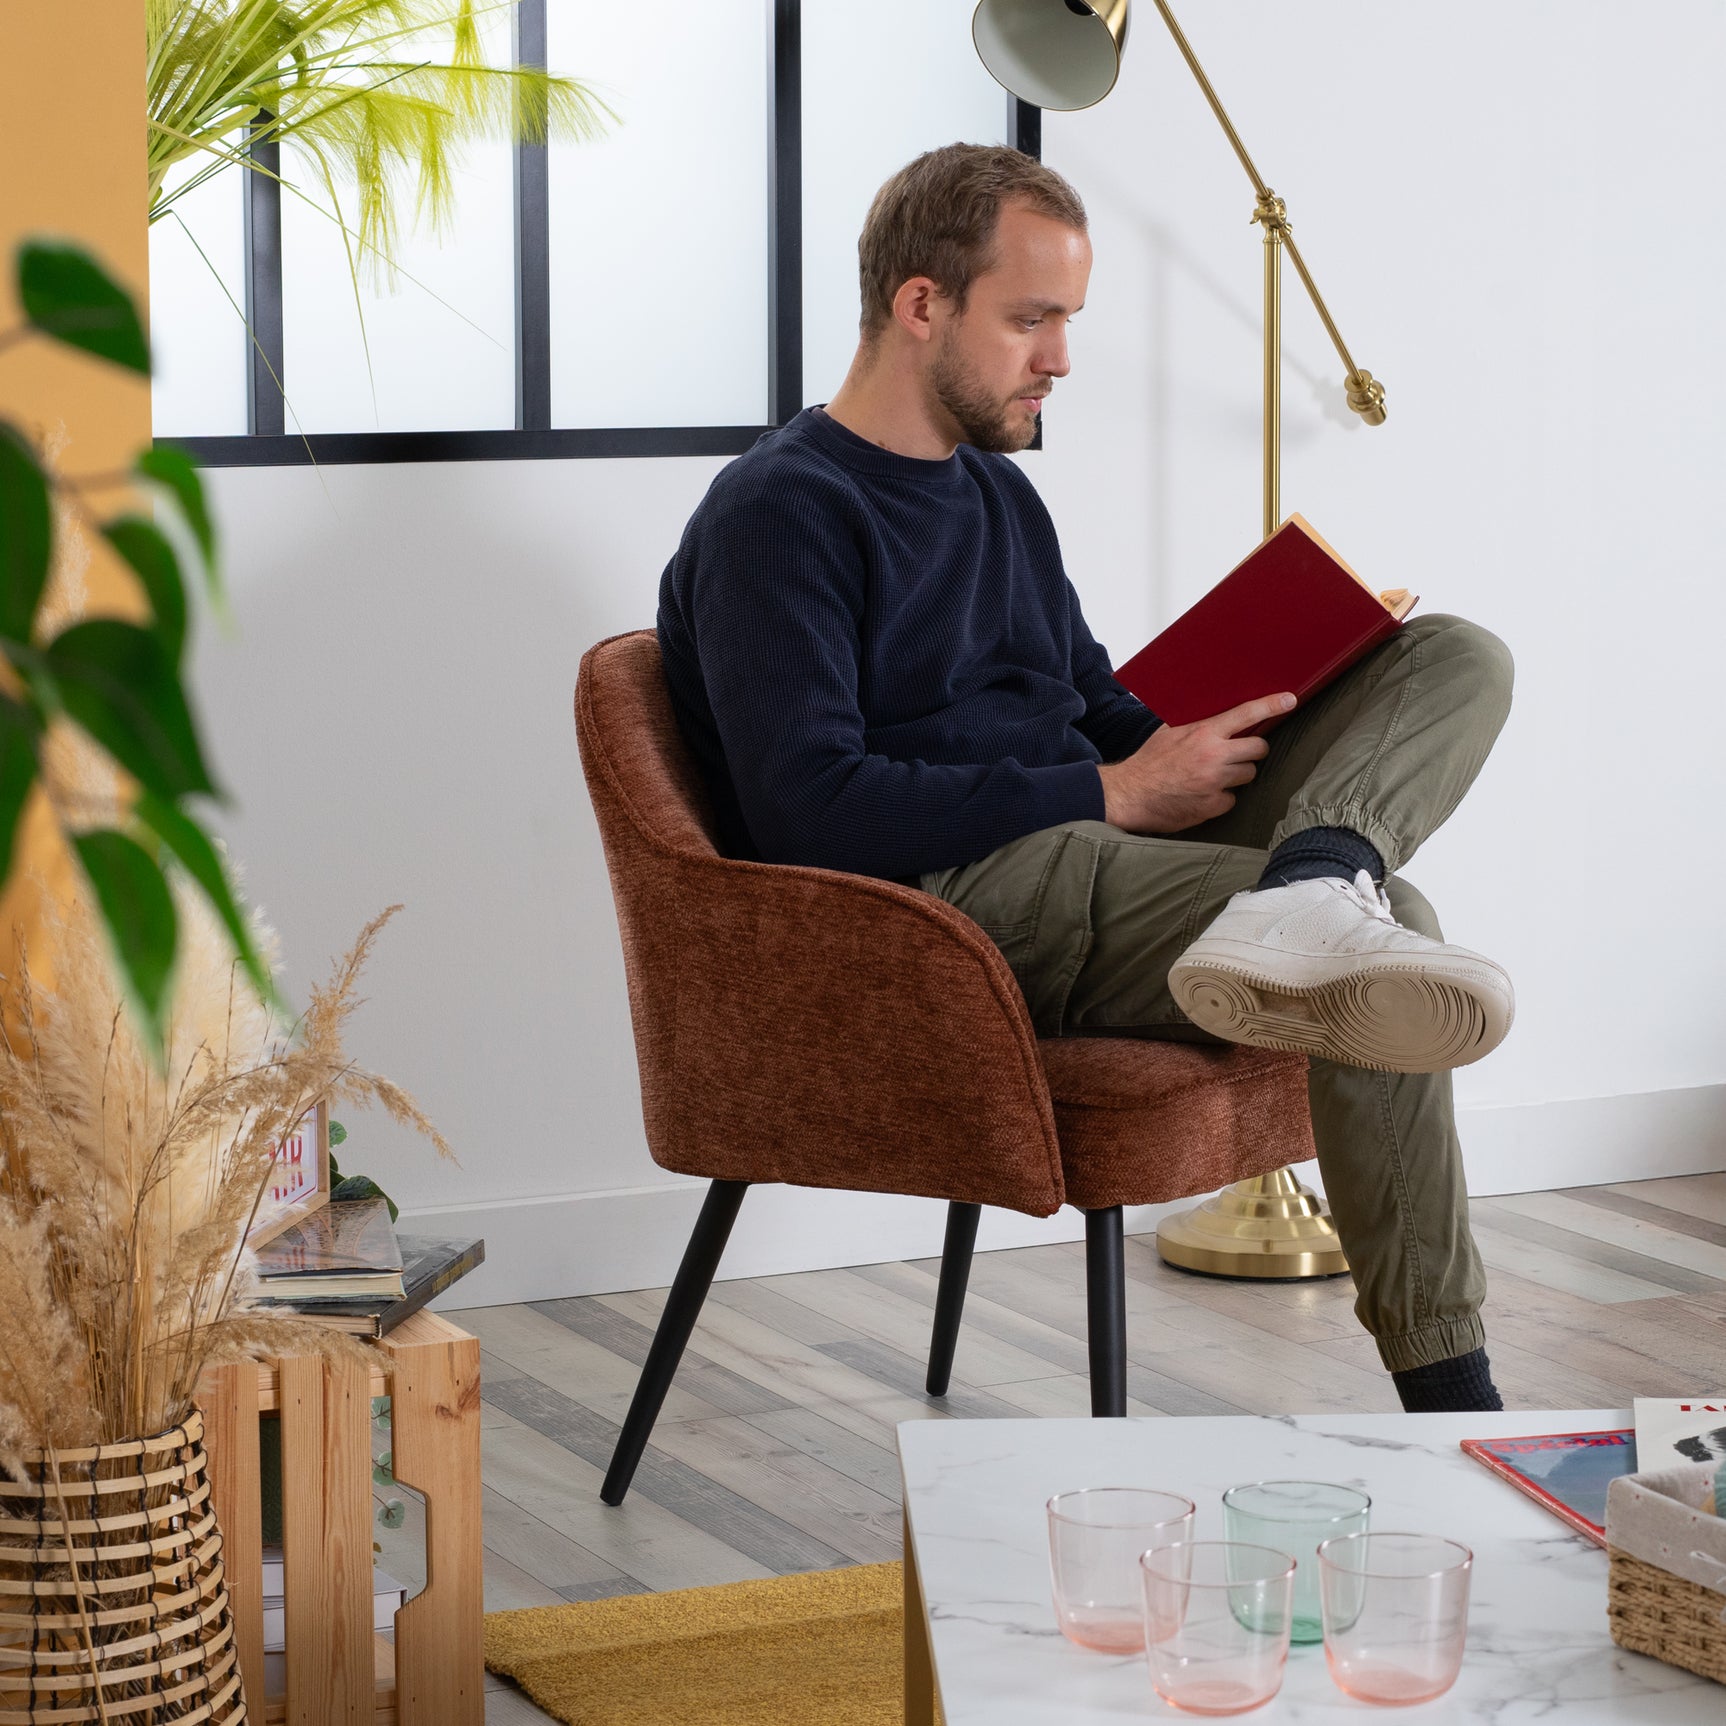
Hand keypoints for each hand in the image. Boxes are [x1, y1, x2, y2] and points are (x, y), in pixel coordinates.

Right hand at [1097, 692, 1295, 833]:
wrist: (1130, 795)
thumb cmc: (1148, 762)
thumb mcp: (1168, 732)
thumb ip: (1195, 724)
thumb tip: (1216, 715)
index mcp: (1203, 733)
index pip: (1246, 714)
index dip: (1271, 706)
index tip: (1289, 700)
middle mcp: (1213, 756)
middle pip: (1258, 748)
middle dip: (1253, 750)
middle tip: (1241, 753)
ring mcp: (1215, 783)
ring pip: (1248, 774)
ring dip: (1237, 774)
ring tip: (1214, 775)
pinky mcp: (1213, 806)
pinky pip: (1233, 799)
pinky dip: (1222, 797)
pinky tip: (1203, 794)